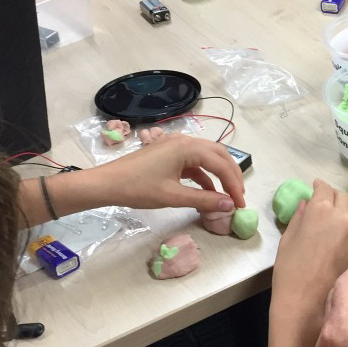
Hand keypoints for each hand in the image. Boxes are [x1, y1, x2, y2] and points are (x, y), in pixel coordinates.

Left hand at [90, 134, 245, 211]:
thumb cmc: (138, 188)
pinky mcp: (169, 154)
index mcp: (187, 147)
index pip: (221, 164)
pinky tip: (207, 192)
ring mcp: (176, 146)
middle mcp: (185, 141)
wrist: (107, 183)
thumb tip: (229, 205)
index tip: (240, 204)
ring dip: (220, 174)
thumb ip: (204, 199)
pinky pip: (195, 162)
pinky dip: (205, 176)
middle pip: (219, 155)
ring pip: (208, 157)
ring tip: (227, 195)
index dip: (234, 185)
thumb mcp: (173, 196)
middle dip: (232, 176)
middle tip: (239, 197)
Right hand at [271, 180, 347, 340]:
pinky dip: (346, 224)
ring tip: (330, 214)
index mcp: (321, 210)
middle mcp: (341, 218)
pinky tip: (336, 232)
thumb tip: (306, 205)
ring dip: (342, 208)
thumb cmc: (290, 269)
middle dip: (332, 194)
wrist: (306, 301)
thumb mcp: (288, 238)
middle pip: (342, 197)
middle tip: (323, 198)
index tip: (315, 186)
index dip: (318, 185)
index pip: (324, 188)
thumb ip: (299, 217)